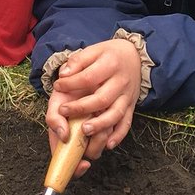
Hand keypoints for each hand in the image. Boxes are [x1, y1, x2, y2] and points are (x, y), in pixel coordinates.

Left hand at [48, 38, 140, 152]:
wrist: (136, 57)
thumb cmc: (110, 54)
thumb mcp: (93, 50)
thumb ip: (78, 61)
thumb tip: (64, 74)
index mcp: (110, 65)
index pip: (89, 77)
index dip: (71, 83)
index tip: (57, 85)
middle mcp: (121, 82)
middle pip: (102, 98)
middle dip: (82, 108)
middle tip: (64, 111)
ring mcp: (127, 96)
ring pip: (116, 114)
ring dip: (101, 125)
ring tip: (85, 131)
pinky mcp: (131, 107)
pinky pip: (127, 123)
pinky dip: (119, 135)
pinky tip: (108, 144)